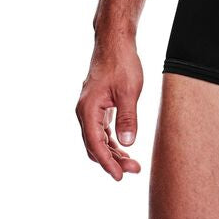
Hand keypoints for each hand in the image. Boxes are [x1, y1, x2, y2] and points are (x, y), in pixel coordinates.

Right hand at [76, 40, 143, 180]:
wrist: (114, 42)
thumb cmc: (121, 63)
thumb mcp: (129, 91)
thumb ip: (127, 118)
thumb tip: (128, 143)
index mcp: (88, 109)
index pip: (95, 144)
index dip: (107, 163)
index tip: (119, 176)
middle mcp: (84, 111)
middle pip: (95, 145)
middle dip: (112, 160)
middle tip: (133, 169)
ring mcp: (89, 108)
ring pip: (97, 139)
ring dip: (112, 152)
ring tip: (131, 162)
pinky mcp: (97, 105)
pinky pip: (100, 130)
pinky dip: (111, 141)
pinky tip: (124, 147)